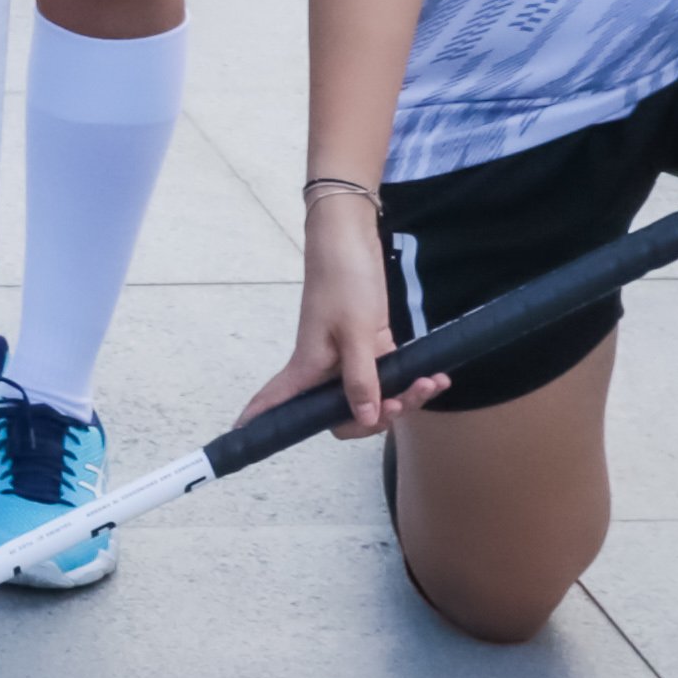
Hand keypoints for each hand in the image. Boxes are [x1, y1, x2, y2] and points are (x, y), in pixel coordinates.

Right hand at [245, 199, 446, 440]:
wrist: (353, 240)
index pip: (277, 402)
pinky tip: (436, 378)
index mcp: (309, 367)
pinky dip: (415, 381)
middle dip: (378, 418)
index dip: (261, 421)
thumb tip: (366, 419)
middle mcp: (326, 369)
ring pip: (374, 398)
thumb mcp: (356, 332)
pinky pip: (391, 377)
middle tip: (403, 402)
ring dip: (405, 398)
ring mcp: (350, 359)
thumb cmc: (344, 282)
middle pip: (343, 415)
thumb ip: (362, 379)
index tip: (241, 438)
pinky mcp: (372, 347)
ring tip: (429, 383)